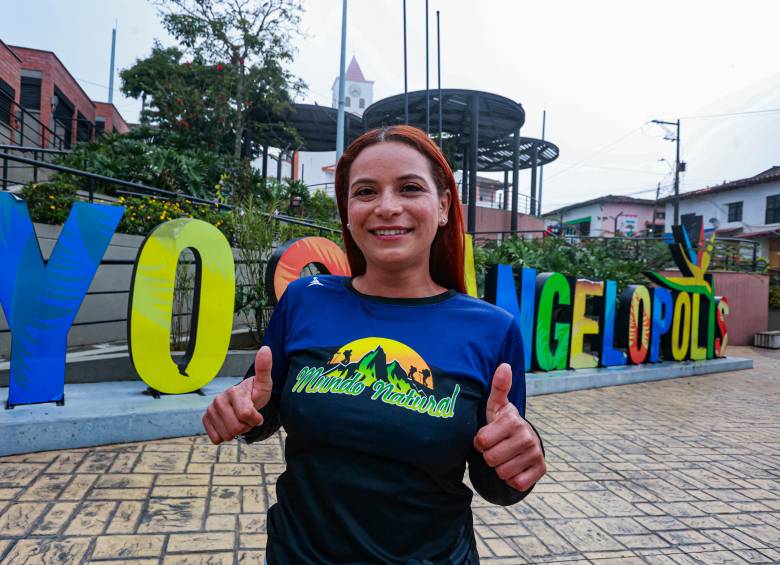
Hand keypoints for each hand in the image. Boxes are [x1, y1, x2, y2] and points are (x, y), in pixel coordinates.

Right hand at [202, 346, 273, 444]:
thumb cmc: (255, 392)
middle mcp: (219, 400)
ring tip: (239, 419)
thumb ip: (264, 368)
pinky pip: (216, 438)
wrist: (244, 399)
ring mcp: (211, 409)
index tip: (257, 414)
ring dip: (236, 432)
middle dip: (246, 427)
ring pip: (227, 435)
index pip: (246, 415)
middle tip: (248, 418)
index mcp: (234, 392)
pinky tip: (229, 424)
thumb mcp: (264, 383)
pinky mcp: (206, 418)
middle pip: (236, 428)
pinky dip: (225, 436)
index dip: (255, 419)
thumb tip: (266, 349)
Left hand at [473, 363, 546, 491]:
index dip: (479, 442)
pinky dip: (512, 479)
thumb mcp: (497, 405)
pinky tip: (515, 466)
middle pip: (490, 460)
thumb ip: (498, 387)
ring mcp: (536, 454)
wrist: (525, 439)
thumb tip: (504, 366)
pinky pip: (517, 484)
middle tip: (496, 446)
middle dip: (489, 456)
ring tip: (505, 455)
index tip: (487, 436)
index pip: (481, 442)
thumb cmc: (503, 422)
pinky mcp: (541, 470)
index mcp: (513, 421)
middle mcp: (527, 437)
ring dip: (500, 467)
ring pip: (502, 473)